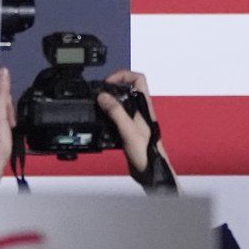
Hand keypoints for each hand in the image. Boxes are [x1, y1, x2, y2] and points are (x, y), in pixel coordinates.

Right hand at [96, 69, 174, 185]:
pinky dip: (108, 113)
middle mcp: (140, 109)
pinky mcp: (129, 128)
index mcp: (144, 105)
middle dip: (112, 87)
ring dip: (109, 100)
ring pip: (121, 101)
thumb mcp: (128, 130)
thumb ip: (116, 111)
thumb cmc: (147, 153)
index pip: (138, 79)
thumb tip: (103, 96)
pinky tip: (101, 120)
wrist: (151, 172)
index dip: (122, 75)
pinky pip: (117, 114)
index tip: (108, 83)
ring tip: (97, 105)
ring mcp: (135, 118)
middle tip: (99, 93)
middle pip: (127, 88)